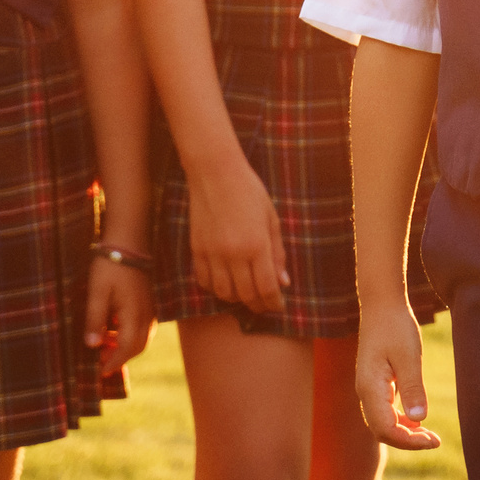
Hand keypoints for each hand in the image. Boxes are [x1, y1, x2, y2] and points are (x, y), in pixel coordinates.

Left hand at [82, 257, 153, 376]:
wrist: (128, 242)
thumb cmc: (109, 266)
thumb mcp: (96, 293)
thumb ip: (94, 320)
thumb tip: (92, 346)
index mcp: (134, 314)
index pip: (127, 349)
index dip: (113, 363)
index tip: (100, 372)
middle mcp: (146, 315)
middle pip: (137, 347)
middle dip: (120, 358)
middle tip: (100, 363)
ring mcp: (149, 308)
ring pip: (142, 338)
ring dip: (125, 348)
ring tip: (105, 348)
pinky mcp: (148, 302)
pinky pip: (143, 327)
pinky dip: (130, 336)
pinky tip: (114, 330)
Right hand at [183, 154, 288, 312]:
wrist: (215, 172)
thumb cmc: (249, 191)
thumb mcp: (271, 219)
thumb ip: (277, 253)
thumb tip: (283, 283)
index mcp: (256, 244)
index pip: (266, 287)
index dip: (274, 302)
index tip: (279, 306)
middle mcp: (233, 253)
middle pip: (245, 295)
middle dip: (258, 305)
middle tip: (265, 305)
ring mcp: (212, 252)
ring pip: (223, 292)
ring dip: (237, 299)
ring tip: (246, 295)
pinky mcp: (196, 249)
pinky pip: (204, 280)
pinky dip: (215, 288)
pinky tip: (225, 284)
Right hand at [355, 302, 439, 449]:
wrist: (382, 305)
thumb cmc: (396, 326)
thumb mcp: (409, 356)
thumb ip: (412, 387)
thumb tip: (419, 419)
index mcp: (370, 388)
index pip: (386, 429)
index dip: (409, 441)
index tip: (433, 440)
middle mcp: (365, 392)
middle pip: (382, 431)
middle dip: (407, 441)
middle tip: (435, 441)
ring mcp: (369, 389)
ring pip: (383, 423)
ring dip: (405, 433)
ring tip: (430, 436)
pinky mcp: (376, 384)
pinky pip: (385, 412)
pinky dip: (400, 421)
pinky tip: (418, 420)